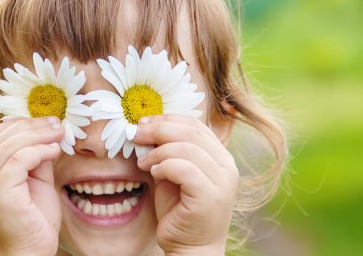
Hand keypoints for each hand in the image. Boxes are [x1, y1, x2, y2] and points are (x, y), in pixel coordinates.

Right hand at [0, 116, 63, 255]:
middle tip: (55, 123)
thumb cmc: (35, 224)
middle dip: (30, 126)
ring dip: (37, 135)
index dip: (19, 125)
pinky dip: (38, 150)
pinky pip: (17, 161)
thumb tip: (47, 131)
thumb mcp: (37, 183)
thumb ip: (37, 159)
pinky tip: (54, 150)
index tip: (46, 122)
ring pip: (8, 147)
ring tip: (58, 133)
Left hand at [133, 114, 238, 255]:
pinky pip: (184, 169)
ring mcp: (223, 182)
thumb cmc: (180, 211)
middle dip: (158, 129)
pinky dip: (164, 166)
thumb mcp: (173, 174)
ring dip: (158, 151)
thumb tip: (145, 128)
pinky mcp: (211, 197)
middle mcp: (227, 167)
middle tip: (136, 134)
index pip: (195, 124)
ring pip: (186, 149)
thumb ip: (168, 152)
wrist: (191, 248)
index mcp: (221, 157)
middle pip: (191, 132)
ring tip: (143, 163)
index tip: (143, 123)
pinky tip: (154, 173)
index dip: (167, 119)